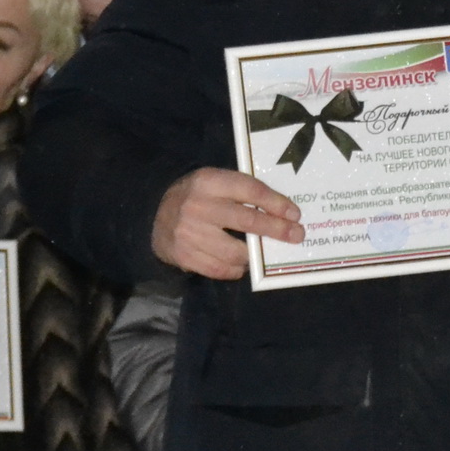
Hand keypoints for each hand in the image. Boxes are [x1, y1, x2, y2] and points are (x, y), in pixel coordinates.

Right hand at [152, 168, 304, 278]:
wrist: (153, 215)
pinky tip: (242, 264)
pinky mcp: (184, 256)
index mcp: (208, 181)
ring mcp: (189, 233)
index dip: (276, 203)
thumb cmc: (195, 197)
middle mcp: (199, 206)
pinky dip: (236, 269)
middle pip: (247, 220)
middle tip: (296, 235)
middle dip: (277, 230)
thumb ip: (240, 191)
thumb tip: (281, 211)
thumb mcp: (213, 182)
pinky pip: (220, 269)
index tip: (295, 214)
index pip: (250, 190)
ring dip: (255, 254)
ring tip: (263, 252)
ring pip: (236, 251)